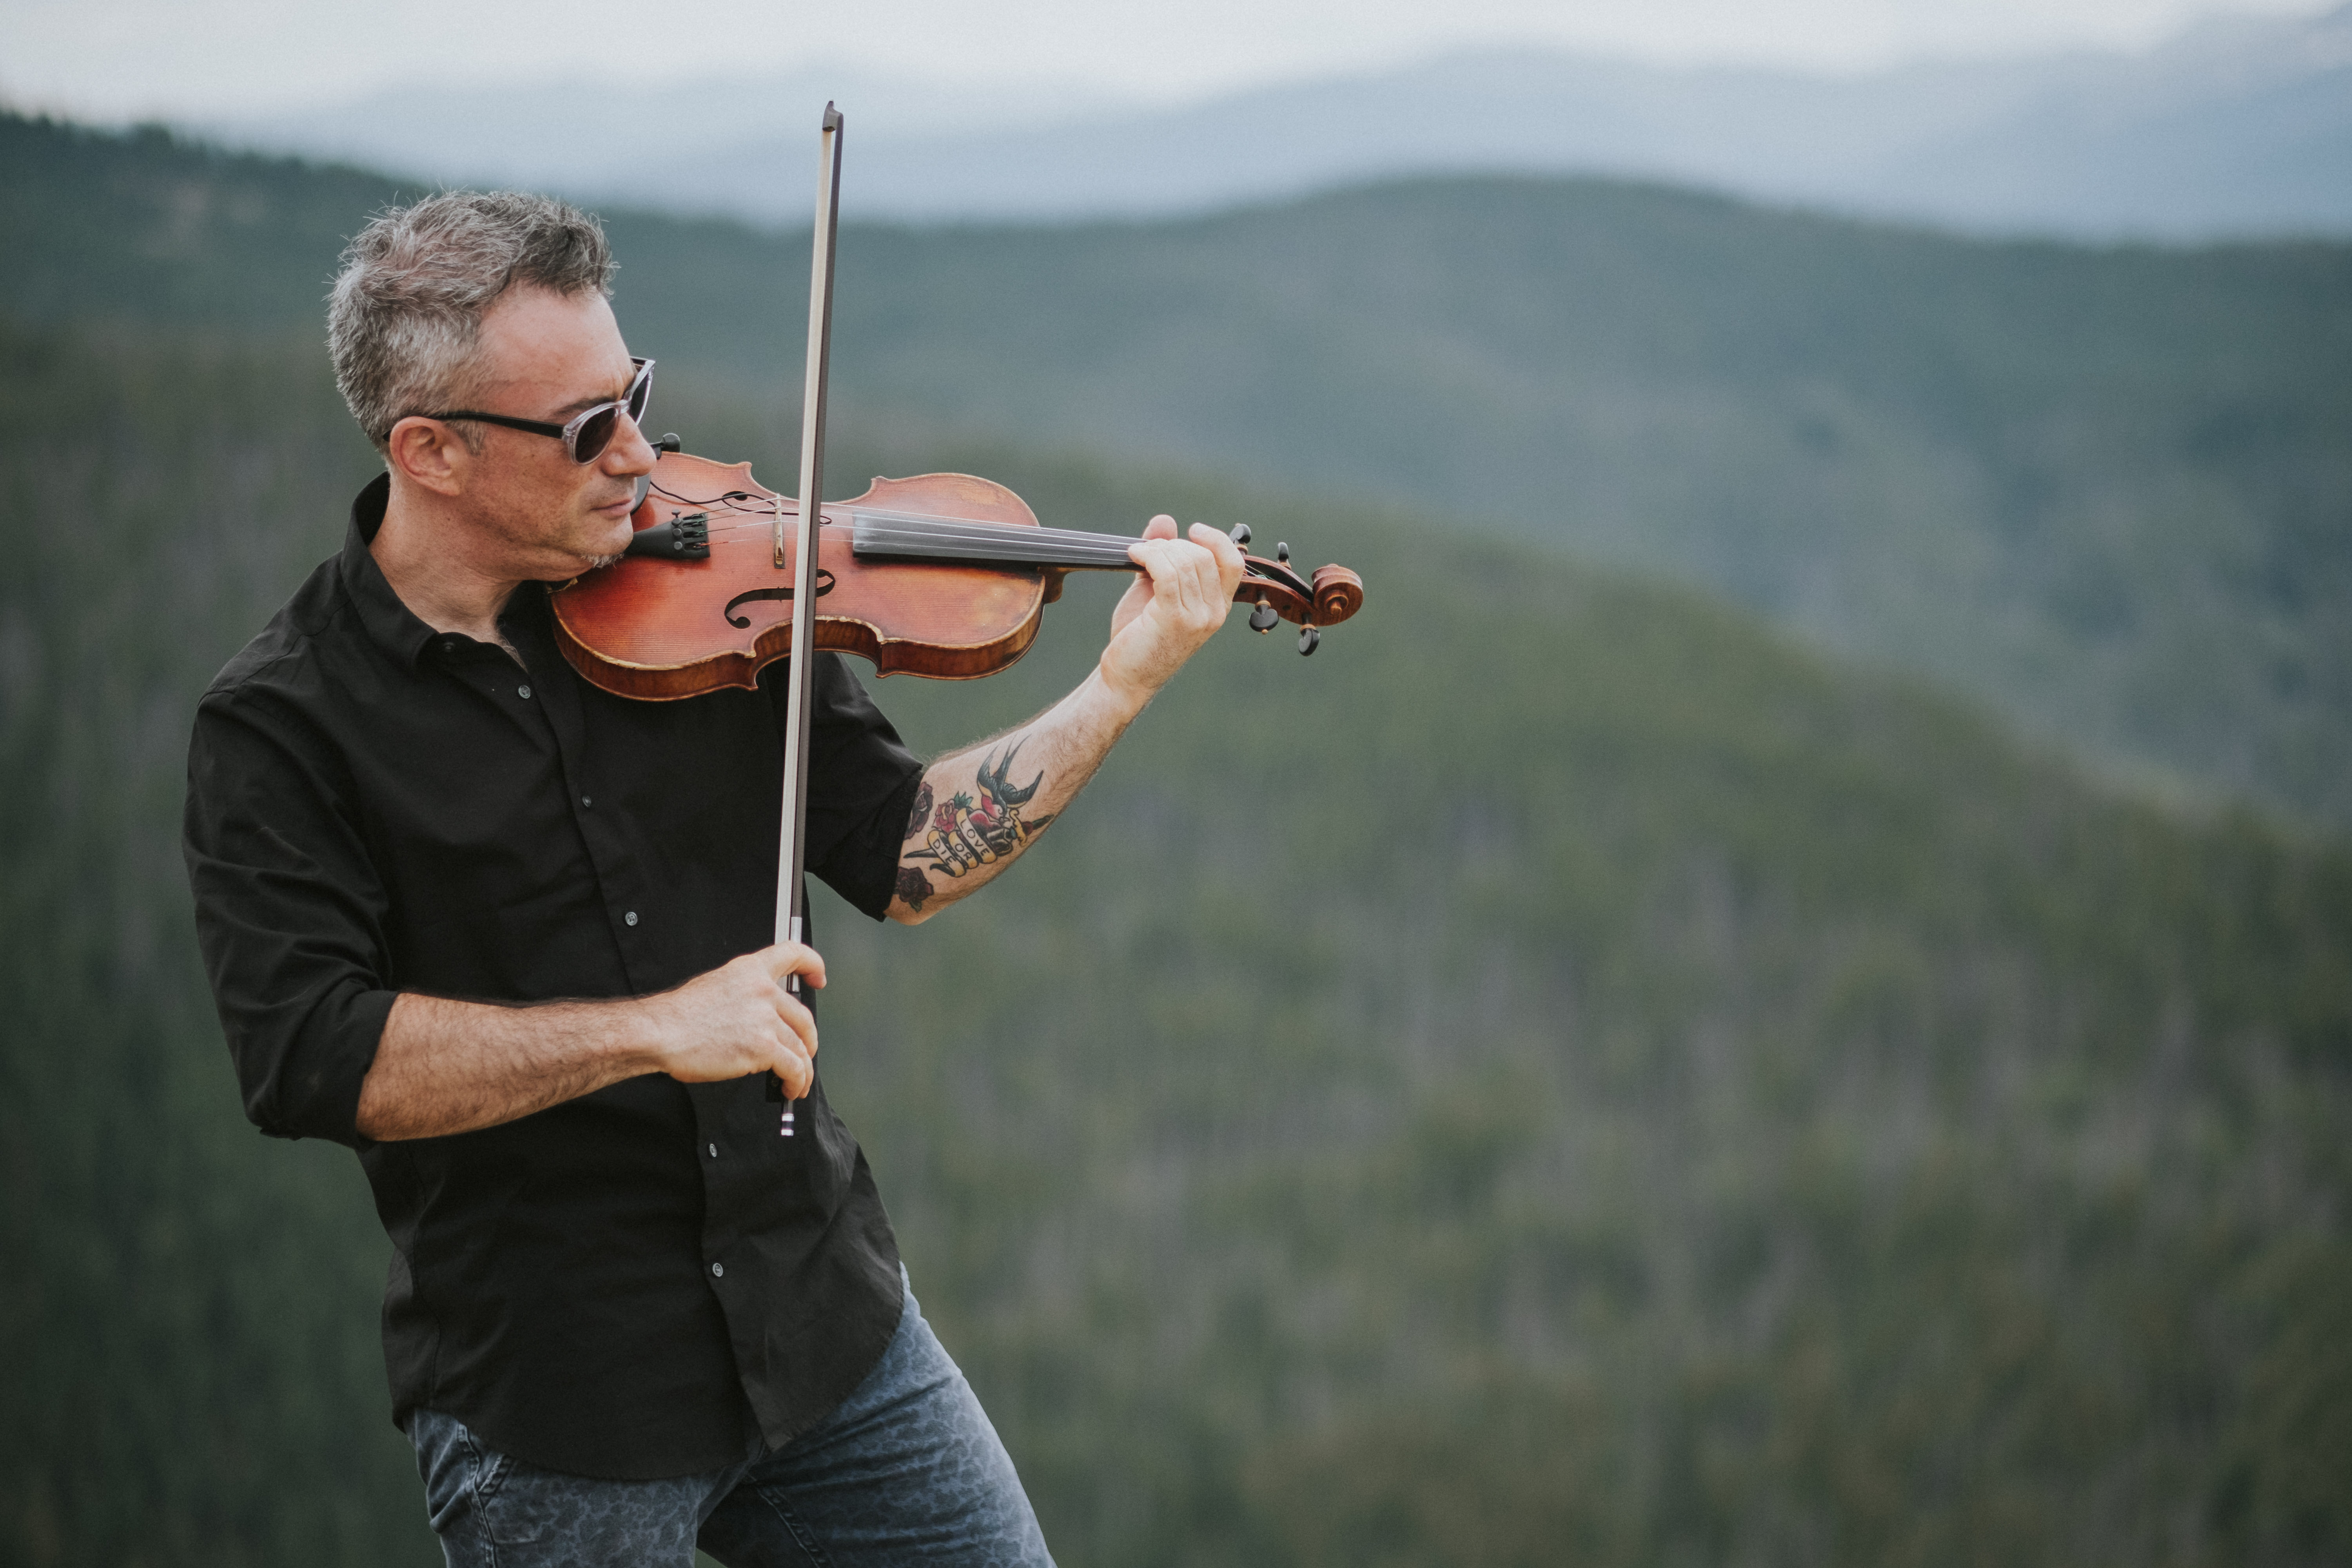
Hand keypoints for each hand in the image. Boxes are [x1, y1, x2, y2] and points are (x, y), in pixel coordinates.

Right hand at [641, 942, 825, 1097]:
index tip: (818, 978)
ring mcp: (765, 1019)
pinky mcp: (764, 1047)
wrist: (661, 1033)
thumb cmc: (678, 1016)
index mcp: (749, 971)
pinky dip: (797, 1081)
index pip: (791, 954)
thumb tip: (755, 1015)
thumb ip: (741, 995)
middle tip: (806, 1051)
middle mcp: (762, 991)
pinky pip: (794, 1067)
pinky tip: (791, 1088)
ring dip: (804, 1067)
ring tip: (798, 1081)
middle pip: (803, 1016)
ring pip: (801, 1046)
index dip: (812, 964)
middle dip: (809, 1039)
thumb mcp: (714, 986)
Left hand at [1101, 515, 1246, 706]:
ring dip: (1157, 549)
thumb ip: (1163, 556)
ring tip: (1138, 554)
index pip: (1233, 562)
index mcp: (1218, 606)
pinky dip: (1149, 556)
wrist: (1127, 676)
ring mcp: (1198, 618)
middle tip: (1148, 550)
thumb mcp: (1154, 590)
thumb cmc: (1140, 636)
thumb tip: (1165, 520)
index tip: (1192, 529)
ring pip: (1185, 562)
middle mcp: (1214, 613)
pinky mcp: (1174, 620)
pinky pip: (1168, 573)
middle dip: (1173, 544)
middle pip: (1204, 556)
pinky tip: (1134, 555)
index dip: (1216, 539)